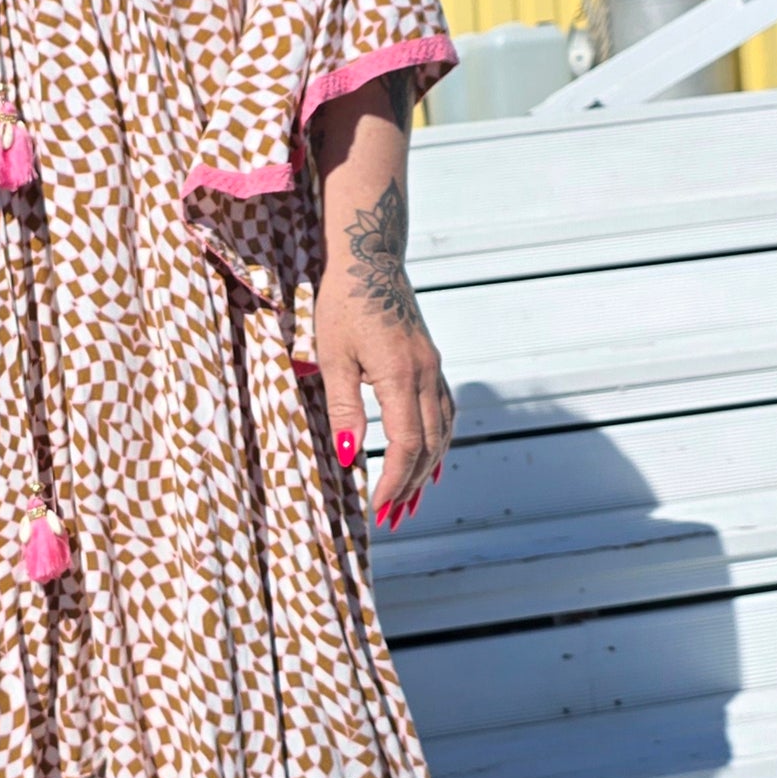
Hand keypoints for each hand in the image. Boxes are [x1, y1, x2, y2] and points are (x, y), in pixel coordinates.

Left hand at [313, 174, 453, 528]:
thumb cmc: (342, 303)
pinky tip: (428, 459)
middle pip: (430, 444)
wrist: (369, 259)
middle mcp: (427, 374)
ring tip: (411, 502)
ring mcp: (434, 368)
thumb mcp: (333, 355)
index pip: (407, 444)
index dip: (395, 480)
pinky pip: (443, 412)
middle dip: (411, 485)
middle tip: (394, 518)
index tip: (380, 508)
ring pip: (442, 431)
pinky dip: (436, 442)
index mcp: (401, 374)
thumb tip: (351, 455)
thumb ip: (345, 406)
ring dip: (427, 469)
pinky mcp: (431, 362)